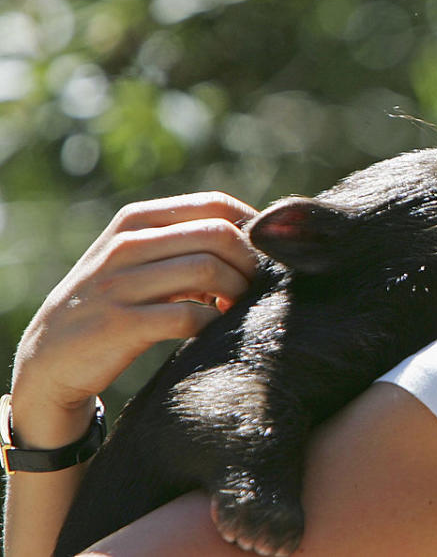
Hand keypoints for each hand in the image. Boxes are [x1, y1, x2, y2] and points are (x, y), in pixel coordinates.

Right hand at [9, 192, 258, 447]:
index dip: (252, 230)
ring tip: (233, 307)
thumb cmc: (116, 300)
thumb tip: (258, 240)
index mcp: (137, 219)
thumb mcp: (141, 257)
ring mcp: (120, 284)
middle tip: (253, 287)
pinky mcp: (120, 325)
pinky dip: (214, 323)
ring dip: (236, 292)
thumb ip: (187, 242)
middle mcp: (127, 244)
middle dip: (249, 262)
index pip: (215, 204)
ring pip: (208, 270)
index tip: (263, 257)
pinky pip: (189, 317)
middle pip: (218, 235)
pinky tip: (214, 328)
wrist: (51, 354)